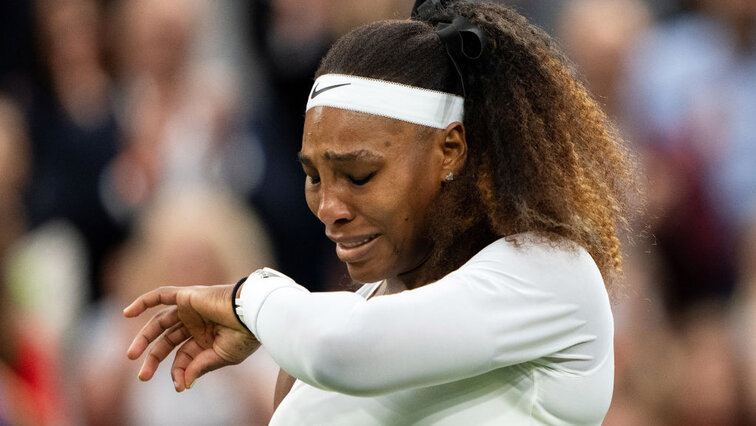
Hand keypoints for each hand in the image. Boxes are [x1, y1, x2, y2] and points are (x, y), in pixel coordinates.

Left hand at [124, 284, 259, 391]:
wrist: (252, 314)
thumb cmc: (244, 335)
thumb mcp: (222, 357)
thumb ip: (200, 367)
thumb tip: (183, 383)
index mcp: (207, 338)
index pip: (184, 355)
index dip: (178, 371)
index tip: (179, 385)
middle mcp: (197, 323)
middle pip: (167, 341)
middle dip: (154, 359)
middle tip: (143, 376)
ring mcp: (191, 309)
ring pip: (160, 323)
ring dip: (144, 338)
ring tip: (131, 356)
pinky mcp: (188, 296)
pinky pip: (161, 295)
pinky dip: (144, 302)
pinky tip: (126, 313)